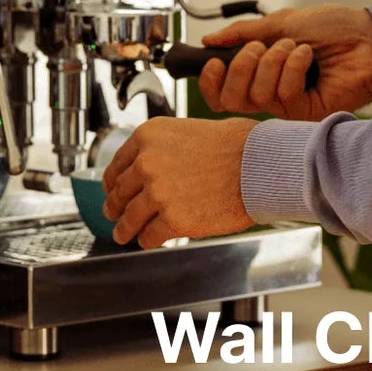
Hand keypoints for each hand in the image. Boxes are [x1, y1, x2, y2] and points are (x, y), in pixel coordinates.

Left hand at [99, 116, 258, 247]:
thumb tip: (152, 165)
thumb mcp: (189, 130)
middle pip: (120, 192)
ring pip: (130, 217)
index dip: (112, 183)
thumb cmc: (237, 145)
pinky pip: (150, 235)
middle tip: (113, 214)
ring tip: (123, 234)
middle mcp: (146, 163)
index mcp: (148, 136)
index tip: (112, 191)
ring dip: (124, 228)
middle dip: (115, 206)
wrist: (259, 165)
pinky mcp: (173, 220)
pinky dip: (148, 240)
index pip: (118, 164)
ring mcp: (157, 193)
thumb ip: (164, 147)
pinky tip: (149, 241)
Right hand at [198, 5, 371, 120]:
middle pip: (231, 99)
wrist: (369, 37)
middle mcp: (271, 91)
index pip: (221, 92)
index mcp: (260, 72)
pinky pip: (283, 96)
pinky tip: (309, 58)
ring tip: (295, 47)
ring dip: (273, 62)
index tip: (214, 62)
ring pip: (256, 95)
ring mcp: (288, 104)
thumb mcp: (281, 22)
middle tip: (259, 49)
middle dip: (240, 67)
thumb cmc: (334, 28)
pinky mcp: (307, 112)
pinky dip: (293, 68)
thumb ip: (243, 33)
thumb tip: (210, 40)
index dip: (210, 82)